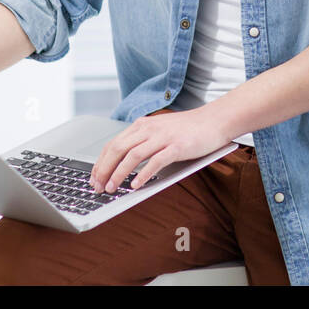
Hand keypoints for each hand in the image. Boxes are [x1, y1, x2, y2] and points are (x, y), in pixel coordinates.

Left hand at [89, 106, 231, 193]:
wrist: (215, 120)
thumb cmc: (189, 129)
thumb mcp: (160, 131)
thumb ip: (143, 141)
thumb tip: (124, 164)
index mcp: (142, 125)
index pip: (113, 144)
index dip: (100, 163)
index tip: (93, 178)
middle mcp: (149, 128)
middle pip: (118, 149)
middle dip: (104, 170)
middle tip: (98, 187)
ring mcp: (163, 137)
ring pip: (132, 155)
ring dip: (119, 174)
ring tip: (112, 188)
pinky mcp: (177, 146)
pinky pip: (155, 161)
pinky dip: (143, 174)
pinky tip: (136, 186)